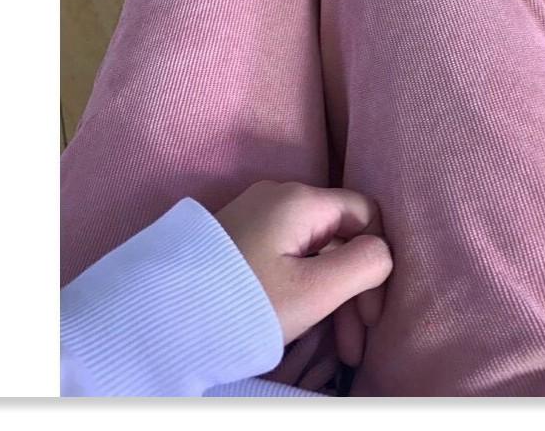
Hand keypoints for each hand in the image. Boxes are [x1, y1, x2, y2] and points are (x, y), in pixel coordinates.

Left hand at [214, 180, 392, 364]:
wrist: (161, 317)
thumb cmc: (246, 302)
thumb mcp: (314, 290)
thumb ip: (364, 264)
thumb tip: (383, 252)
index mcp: (300, 200)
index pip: (365, 213)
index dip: (379, 259)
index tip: (370, 313)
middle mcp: (280, 197)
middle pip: (339, 237)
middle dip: (354, 289)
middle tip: (353, 345)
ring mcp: (257, 216)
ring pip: (315, 251)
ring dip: (331, 295)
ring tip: (335, 348)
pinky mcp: (241, 237)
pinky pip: (289, 257)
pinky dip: (304, 288)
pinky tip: (304, 323)